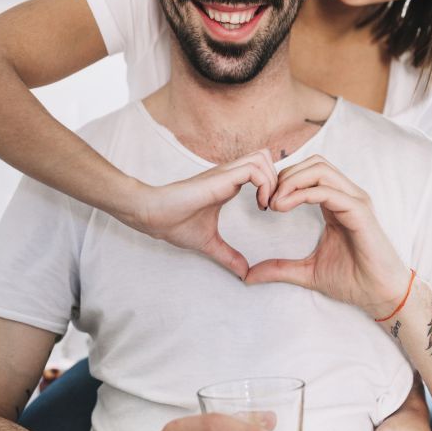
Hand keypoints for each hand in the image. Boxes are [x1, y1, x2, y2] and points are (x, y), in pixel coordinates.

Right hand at [134, 149, 276, 279]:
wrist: (153, 216)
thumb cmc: (174, 223)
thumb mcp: (210, 243)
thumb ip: (228, 255)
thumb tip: (243, 273)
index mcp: (228, 184)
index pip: (260, 169)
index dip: (271, 185)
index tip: (268, 211)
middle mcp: (229, 174)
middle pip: (266, 157)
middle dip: (278, 180)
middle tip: (273, 206)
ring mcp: (225, 173)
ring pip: (263, 158)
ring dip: (273, 181)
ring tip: (267, 205)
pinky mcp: (221, 177)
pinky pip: (254, 169)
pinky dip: (265, 185)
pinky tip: (260, 206)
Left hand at [244, 155, 408, 317]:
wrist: (380, 295)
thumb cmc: (353, 281)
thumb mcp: (306, 272)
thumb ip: (279, 268)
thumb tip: (248, 275)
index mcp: (336, 204)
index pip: (308, 173)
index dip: (283, 181)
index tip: (263, 203)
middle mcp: (347, 196)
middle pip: (313, 163)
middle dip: (285, 176)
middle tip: (266, 200)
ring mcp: (355, 201)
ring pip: (320, 169)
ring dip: (292, 181)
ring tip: (274, 203)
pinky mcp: (360, 212)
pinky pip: (328, 191)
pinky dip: (303, 194)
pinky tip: (285, 207)